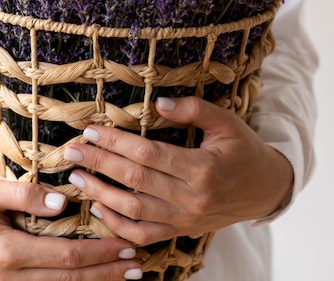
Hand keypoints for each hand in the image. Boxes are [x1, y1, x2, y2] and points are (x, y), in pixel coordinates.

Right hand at [0, 179, 142, 279]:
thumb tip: (64, 202)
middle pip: (68, 280)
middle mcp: (7, 278)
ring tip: (123, 280)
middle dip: (106, 274)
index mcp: (7, 251)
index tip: (126, 246)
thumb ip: (25, 194)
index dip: (100, 254)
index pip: (66, 256)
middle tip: (137, 267)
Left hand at [63, 96, 293, 245]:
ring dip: (101, 194)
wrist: (265, 188)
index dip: (115, 142)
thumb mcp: (226, 122)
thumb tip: (157, 103)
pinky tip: (98, 208)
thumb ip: (193, 109)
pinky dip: (118, 225)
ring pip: (134, 211)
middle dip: (99, 164)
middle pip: (135, 181)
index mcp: (202, 168)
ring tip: (76, 178)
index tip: (91, 130)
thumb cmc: (244, 149)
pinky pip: (144, 234)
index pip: (147, 154)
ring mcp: (185, 220)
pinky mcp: (182, 231)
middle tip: (71, 151)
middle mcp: (191, 199)